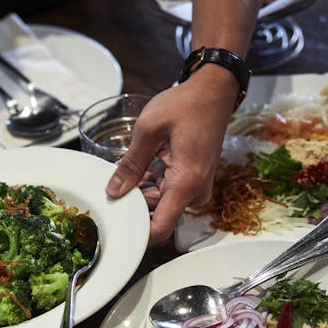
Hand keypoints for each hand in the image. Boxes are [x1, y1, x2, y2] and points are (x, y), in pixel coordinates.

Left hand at [106, 68, 236, 245]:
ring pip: (162, 204)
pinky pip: (170, 194)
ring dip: (144, 191)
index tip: (117, 227)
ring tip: (134, 166)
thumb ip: (130, 164)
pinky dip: (154, 184)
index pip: (160, 228)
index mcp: (185, 182)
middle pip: (157, 215)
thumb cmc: (186, 105)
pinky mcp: (196, 182)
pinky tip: (146, 165)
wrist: (213, 93)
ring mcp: (198, 188)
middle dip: (135, 203)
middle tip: (117, 180)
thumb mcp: (149, 130)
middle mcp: (195, 191)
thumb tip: (114, 191)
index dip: (137, 234)